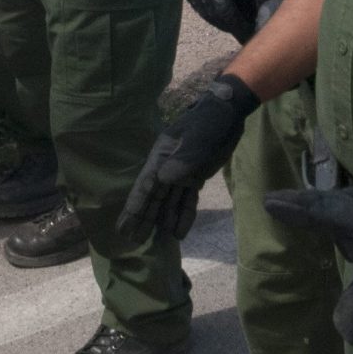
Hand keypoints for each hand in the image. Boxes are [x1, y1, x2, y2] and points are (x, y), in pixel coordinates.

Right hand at [119, 74, 258, 239]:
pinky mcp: (196, 176)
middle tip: (132, 240)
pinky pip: (187, 200)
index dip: (134, 208)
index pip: (145, 186)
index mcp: (162, 157)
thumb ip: (183, 159)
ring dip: (161, 220)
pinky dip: (183, 215)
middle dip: (143, 219)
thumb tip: (163, 180)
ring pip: (168, 201)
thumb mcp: (198, 137)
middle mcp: (167, 167)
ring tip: (152, 241)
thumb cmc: (210, 121)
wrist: (229, 112)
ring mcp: (182, 172)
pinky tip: (179, 232)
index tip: (124, 227)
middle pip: (153, 197)